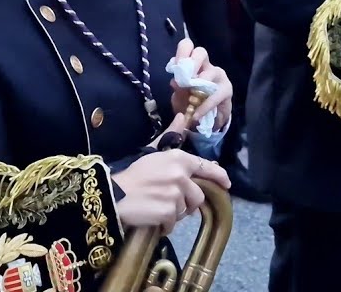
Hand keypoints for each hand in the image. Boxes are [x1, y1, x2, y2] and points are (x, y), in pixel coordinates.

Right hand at [114, 143, 228, 232]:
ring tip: (158, 208)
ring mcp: (175, 194)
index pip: (206, 167)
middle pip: (198, 196)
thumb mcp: (152, 151)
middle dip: (187, 202)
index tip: (227, 184)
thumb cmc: (133, 173)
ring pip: (185, 210)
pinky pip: (173, 223)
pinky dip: (165, 224)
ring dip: (174, 213)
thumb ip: (170, 135)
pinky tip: (153, 219)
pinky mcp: (168, 212)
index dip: (220, 177)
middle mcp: (180, 175)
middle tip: (170, 201)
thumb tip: (182, 116)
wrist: (113, 194)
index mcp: (178, 159)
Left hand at [170, 38, 232, 133]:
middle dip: (192, 63)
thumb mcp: (181, 97)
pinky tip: (197, 115)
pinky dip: (205, 106)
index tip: (176, 66)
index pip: (187, 46)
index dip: (182, 52)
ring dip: (200, 86)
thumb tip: (174, 82)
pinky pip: (215, 95)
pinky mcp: (227, 89)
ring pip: (211, 72)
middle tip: (185, 79)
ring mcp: (218, 76)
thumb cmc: (193, 102)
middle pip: (201, 52)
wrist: (209, 119)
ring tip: (191, 101)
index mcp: (192, 63)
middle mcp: (207, 65)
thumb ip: (178, 89)